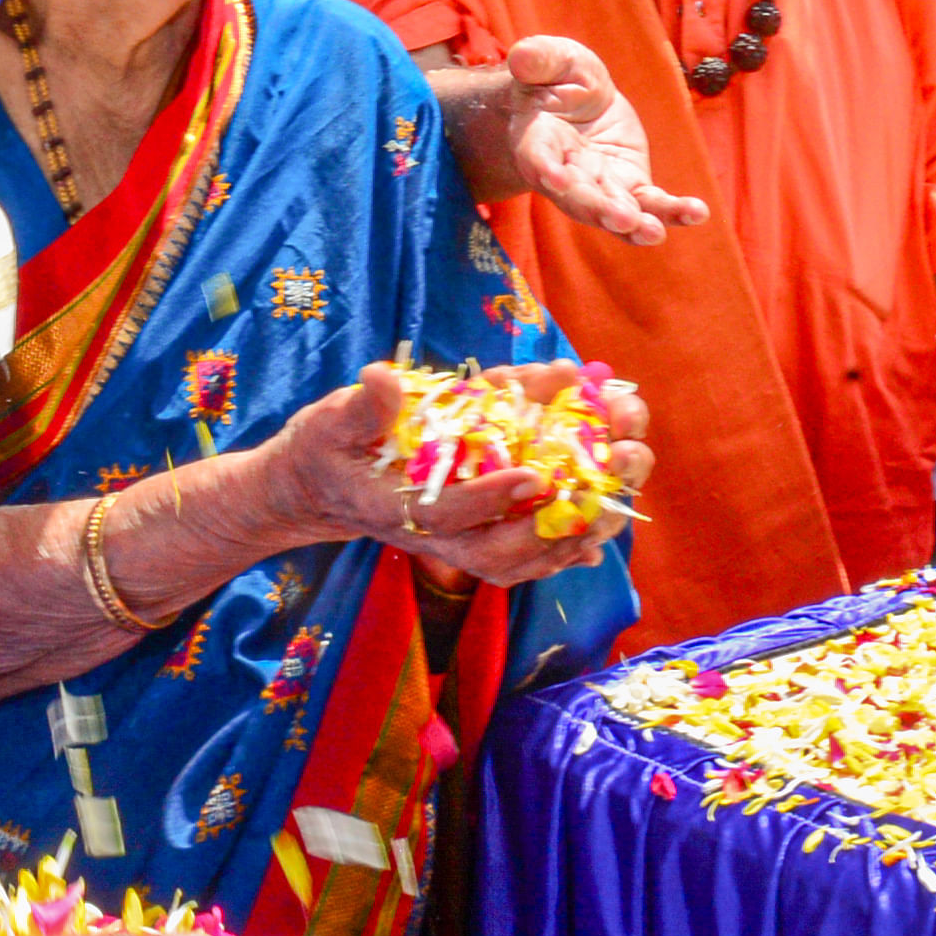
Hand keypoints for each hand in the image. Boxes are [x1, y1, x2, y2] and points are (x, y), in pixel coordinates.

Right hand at [264, 363, 647, 586]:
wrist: (320, 489)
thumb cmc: (326, 450)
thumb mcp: (328, 421)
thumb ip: (360, 407)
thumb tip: (383, 377)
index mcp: (394, 508)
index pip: (448, 513)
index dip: (491, 495)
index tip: (533, 472)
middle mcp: (431, 538)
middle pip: (499, 548)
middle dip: (554, 521)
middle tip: (600, 484)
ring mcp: (454, 545)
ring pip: (520, 557)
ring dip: (571, 534)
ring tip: (615, 500)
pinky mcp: (471, 541)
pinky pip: (522, 556)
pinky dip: (561, 548)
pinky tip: (599, 532)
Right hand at [482, 36, 709, 244]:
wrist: (576, 98)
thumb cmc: (557, 77)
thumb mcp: (553, 58)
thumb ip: (539, 58)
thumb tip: (522, 57)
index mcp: (537, 139)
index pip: (537, 157)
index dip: (545, 168)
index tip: (556, 179)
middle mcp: (564, 173)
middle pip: (578, 197)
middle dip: (599, 209)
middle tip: (622, 218)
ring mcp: (599, 184)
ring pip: (614, 210)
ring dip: (634, 225)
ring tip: (654, 232)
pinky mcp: (629, 184)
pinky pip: (650, 203)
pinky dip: (672, 211)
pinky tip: (696, 213)